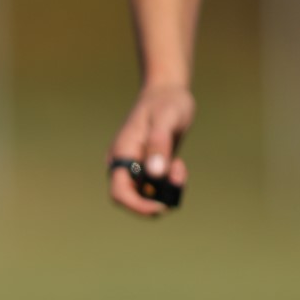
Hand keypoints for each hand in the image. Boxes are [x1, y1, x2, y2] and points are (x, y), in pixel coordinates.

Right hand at [108, 82, 193, 215]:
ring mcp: (135, 167)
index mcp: (122, 153)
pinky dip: (170, 184)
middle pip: (131, 198)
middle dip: (156, 198)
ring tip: (179, 166)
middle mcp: (124, 164)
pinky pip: (156, 187)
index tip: (160, 206)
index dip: (137, 205)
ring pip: (146, 195)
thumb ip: (159, 144)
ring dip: (166, 190)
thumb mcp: (167, 118)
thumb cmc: (167, 103)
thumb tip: (155, 174)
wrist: (168, 93)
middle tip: (178, 178)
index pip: (119, 191)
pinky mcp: (147, 167)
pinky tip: (178, 165)